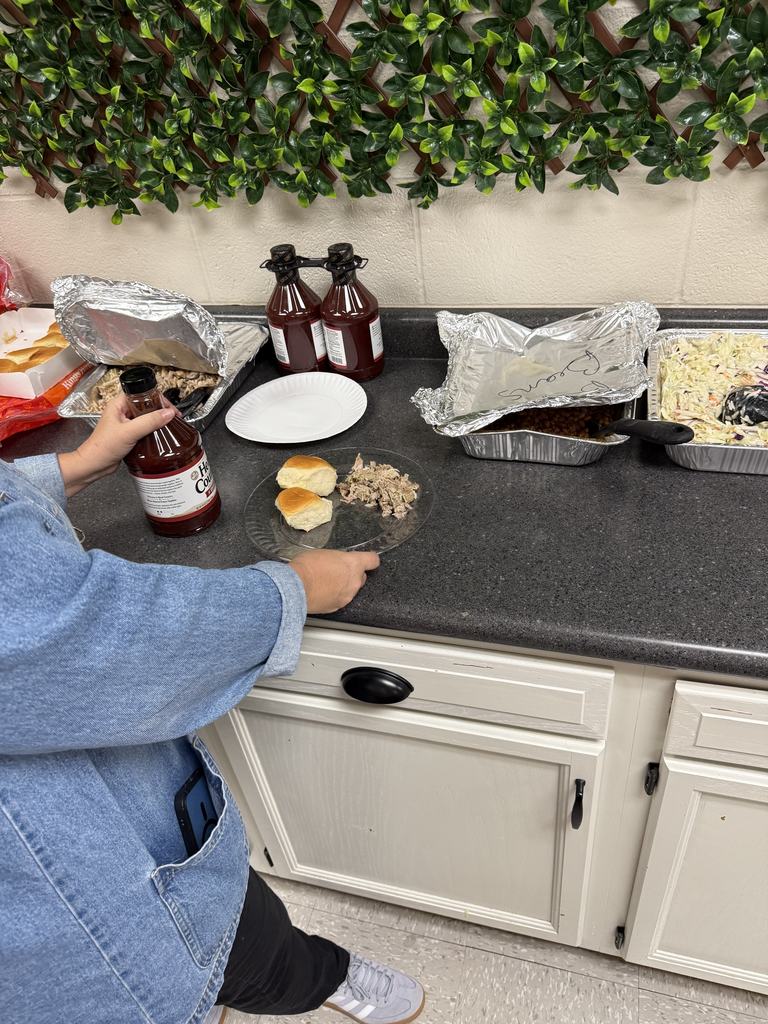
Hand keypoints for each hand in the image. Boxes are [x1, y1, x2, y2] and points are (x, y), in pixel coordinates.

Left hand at [58, 394, 176, 497]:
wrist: (94, 465)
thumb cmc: (103, 447)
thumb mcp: (129, 432)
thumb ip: (149, 421)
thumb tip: (168, 413)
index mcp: (118, 405)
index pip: (141, 393)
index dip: (157, 398)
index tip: (169, 407)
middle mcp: (122, 412)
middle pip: (145, 405)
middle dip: (159, 410)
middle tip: (172, 418)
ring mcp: (125, 424)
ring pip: (146, 418)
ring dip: (157, 422)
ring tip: (168, 427)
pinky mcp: (128, 435)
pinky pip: (144, 429)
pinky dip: (152, 432)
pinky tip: (160, 436)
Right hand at [290, 549, 379, 612]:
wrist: (295, 588)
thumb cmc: (307, 567)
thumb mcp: (323, 553)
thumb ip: (336, 559)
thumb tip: (336, 562)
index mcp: (353, 564)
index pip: (372, 560)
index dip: (370, 559)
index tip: (367, 559)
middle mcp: (354, 581)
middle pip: (361, 577)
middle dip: (352, 574)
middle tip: (337, 571)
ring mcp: (347, 596)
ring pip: (351, 589)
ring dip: (342, 586)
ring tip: (325, 582)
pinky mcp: (338, 606)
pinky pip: (340, 599)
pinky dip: (334, 596)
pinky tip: (322, 592)